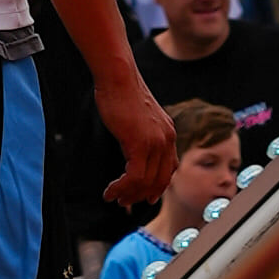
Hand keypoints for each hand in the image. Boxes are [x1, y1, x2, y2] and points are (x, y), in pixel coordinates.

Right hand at [97, 69, 179, 213]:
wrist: (118, 76)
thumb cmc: (122, 92)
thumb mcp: (140, 117)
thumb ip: (143, 134)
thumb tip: (134, 149)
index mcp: (168, 133)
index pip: (169, 169)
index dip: (157, 186)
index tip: (145, 196)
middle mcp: (167, 140)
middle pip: (159, 180)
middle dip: (141, 195)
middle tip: (125, 202)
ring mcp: (155, 143)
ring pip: (146, 183)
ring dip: (128, 194)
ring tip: (114, 197)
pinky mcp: (140, 145)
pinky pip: (134, 178)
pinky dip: (121, 188)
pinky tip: (110, 191)